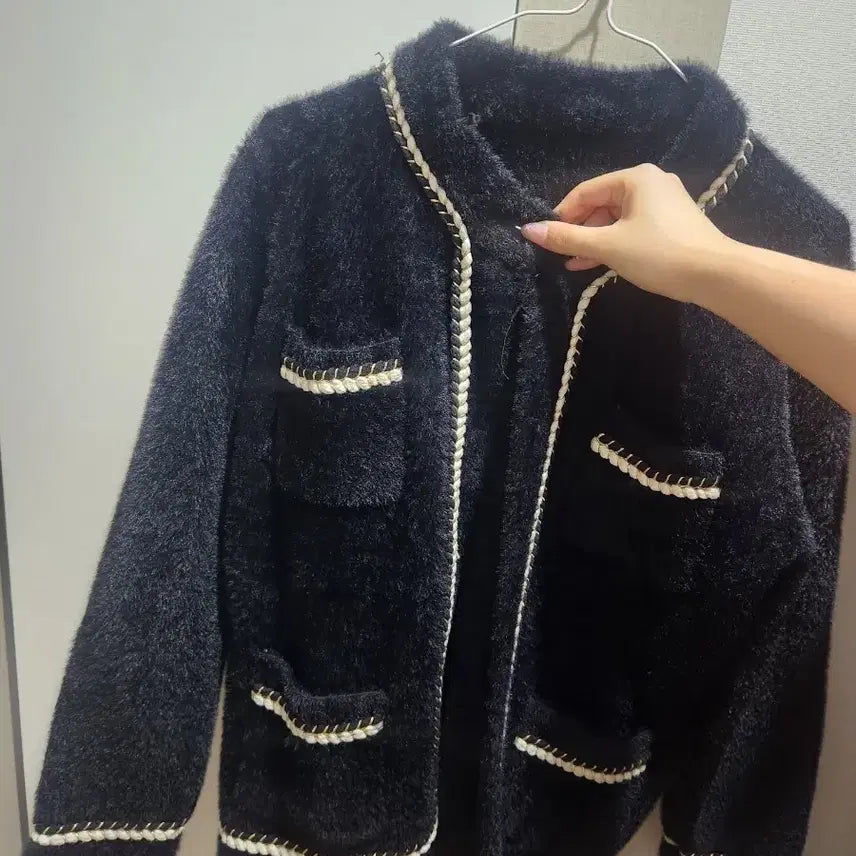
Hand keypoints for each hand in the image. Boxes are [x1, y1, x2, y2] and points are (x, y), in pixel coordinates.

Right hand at [520, 163, 732, 302]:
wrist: (715, 275)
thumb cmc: (658, 253)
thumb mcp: (608, 246)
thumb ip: (567, 238)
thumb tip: (528, 230)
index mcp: (635, 178)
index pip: (585, 191)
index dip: (562, 215)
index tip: (546, 239)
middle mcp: (650, 182)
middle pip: (601, 203)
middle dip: (579, 230)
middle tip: (560, 255)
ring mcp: (663, 203)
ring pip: (616, 219)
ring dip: (594, 241)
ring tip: (575, 264)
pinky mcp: (671, 223)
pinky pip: (632, 228)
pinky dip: (614, 244)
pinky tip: (599, 264)